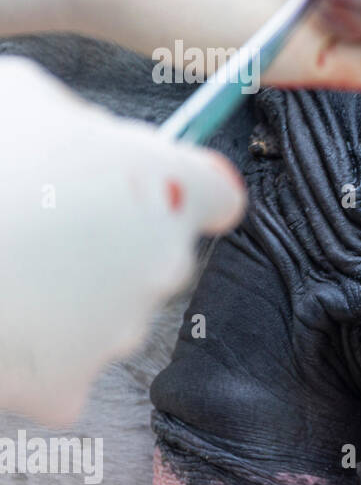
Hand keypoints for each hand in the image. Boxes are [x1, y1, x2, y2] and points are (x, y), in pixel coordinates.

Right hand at [0, 57, 244, 424]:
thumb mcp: (20, 98)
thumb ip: (75, 119)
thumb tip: (89, 139)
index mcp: (168, 186)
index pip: (215, 195)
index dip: (183, 190)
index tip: (153, 192)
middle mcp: (165, 262)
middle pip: (156, 253)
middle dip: (111, 241)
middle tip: (38, 223)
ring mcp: (120, 330)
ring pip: (106, 311)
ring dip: (67, 295)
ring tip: (3, 267)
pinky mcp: (68, 386)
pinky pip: (61, 372)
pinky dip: (29, 357)